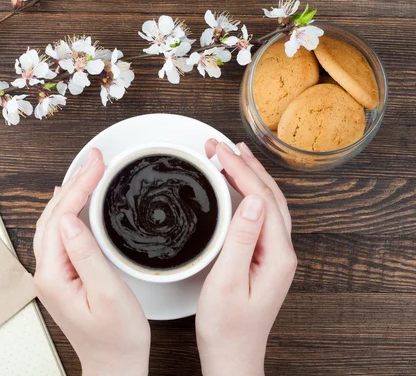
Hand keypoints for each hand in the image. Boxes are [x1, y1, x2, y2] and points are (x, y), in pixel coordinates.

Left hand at [33, 148, 150, 375]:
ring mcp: (52, 274)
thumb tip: (70, 219)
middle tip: (94, 158)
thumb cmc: (117, 337)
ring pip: (54, 222)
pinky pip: (60, 234)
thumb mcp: (109, 294)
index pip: (62, 217)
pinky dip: (69, 211)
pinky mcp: (62, 275)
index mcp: (54, 275)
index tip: (97, 164)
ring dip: (70, 193)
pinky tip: (72, 201)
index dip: (80, 186)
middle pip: (54, 215)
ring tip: (87, 170)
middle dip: (74, 182)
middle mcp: (46, 273)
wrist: (115, 365)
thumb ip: (87, 255)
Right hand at [196, 140, 296, 375]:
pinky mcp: (263, 257)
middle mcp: (281, 251)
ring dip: (250, 175)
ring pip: (267, 203)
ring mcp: (274, 254)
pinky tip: (237, 187)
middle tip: (221, 144)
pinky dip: (249, 193)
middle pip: (269, 195)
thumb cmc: (226, 326)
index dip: (239, 169)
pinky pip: (261, 215)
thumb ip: (241, 240)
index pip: (260, 198)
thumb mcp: (227, 282)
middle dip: (245, 164)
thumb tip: (254, 201)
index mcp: (276, 255)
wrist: (232, 355)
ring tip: (232, 153)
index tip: (218, 150)